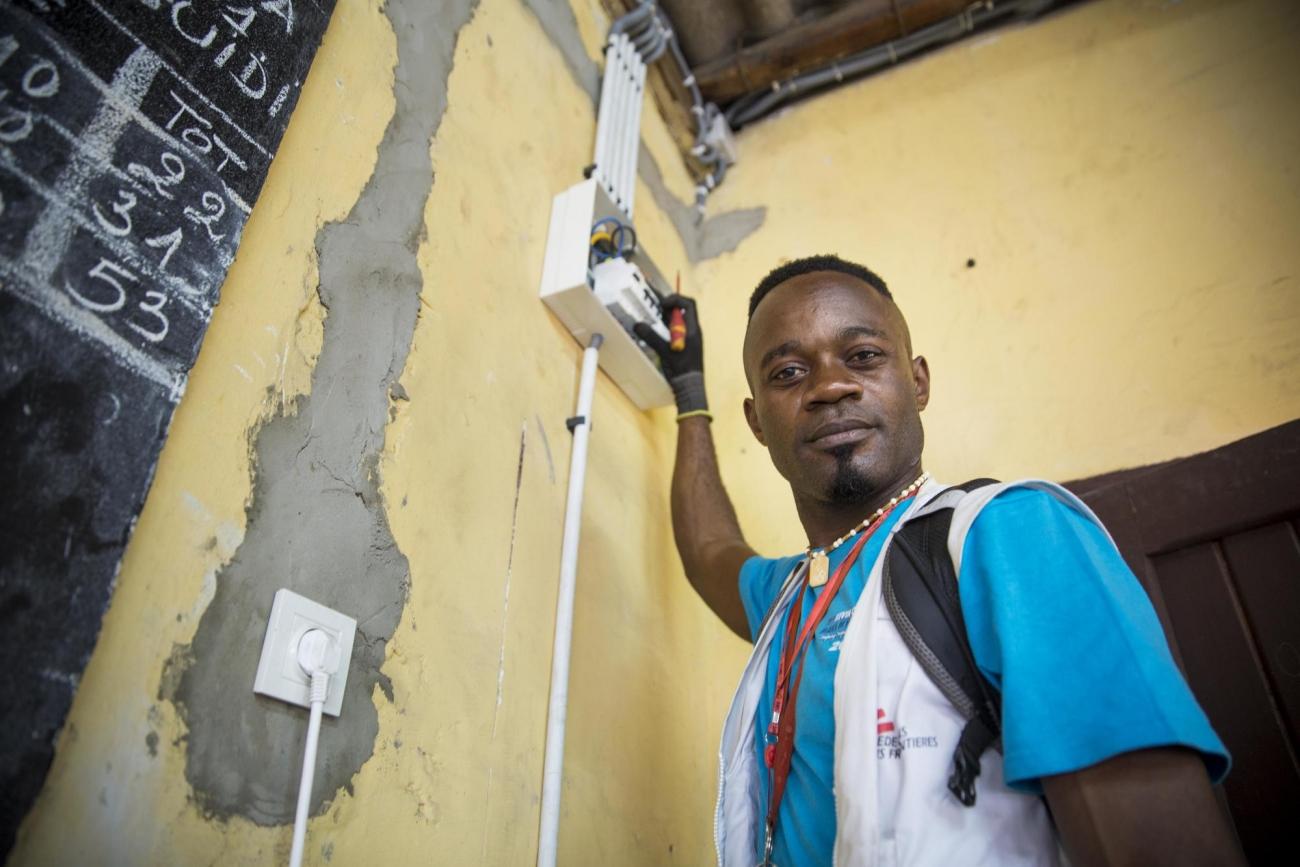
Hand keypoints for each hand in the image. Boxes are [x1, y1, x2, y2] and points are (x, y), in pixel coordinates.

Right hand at [634, 294, 707, 413]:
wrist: (690, 386)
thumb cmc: (681, 368)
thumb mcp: (665, 351)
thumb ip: (652, 337)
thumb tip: (637, 325)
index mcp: (693, 329)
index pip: (689, 304)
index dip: (676, 300)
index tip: (662, 304)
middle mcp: (692, 330)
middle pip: (682, 310)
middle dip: (668, 305)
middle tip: (652, 304)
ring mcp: (688, 338)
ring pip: (678, 320)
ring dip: (666, 315)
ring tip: (651, 312)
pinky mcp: (683, 345)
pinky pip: (675, 330)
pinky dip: (665, 326)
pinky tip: (655, 328)